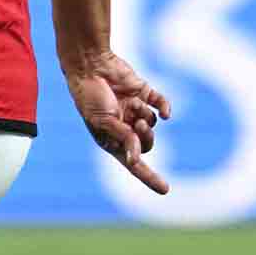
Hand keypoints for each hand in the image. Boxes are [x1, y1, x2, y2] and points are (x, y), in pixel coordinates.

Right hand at [65, 51, 171, 194]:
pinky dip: (165, 109)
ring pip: (154, 123)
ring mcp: (135, 110)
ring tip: (134, 106)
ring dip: (146, 117)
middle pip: (147, 143)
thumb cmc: (89, 96)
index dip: (149, 177)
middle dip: (145, 136)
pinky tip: (166, 112)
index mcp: (111, 139)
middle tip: (137, 125)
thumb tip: (137, 158)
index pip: (133, 163)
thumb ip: (123, 138)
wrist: (90, 65)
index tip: (165, 189)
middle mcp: (124, 127)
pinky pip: (162, 105)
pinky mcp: (144, 93)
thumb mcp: (104, 122)